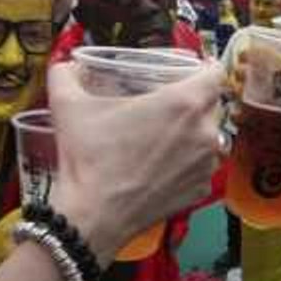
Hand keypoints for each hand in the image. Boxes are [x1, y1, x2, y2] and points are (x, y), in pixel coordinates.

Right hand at [46, 60, 225, 267]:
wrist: (93, 215)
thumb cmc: (88, 158)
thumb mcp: (68, 105)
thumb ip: (65, 74)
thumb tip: (66, 64)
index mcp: (184, 102)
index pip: (216, 72)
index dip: (204, 67)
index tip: (190, 71)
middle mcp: (205, 132)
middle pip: (214, 104)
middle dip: (195, 100)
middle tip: (168, 103)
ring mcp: (206, 164)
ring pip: (212, 137)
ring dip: (196, 132)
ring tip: (167, 135)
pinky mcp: (202, 190)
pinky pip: (204, 167)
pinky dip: (190, 162)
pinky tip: (165, 164)